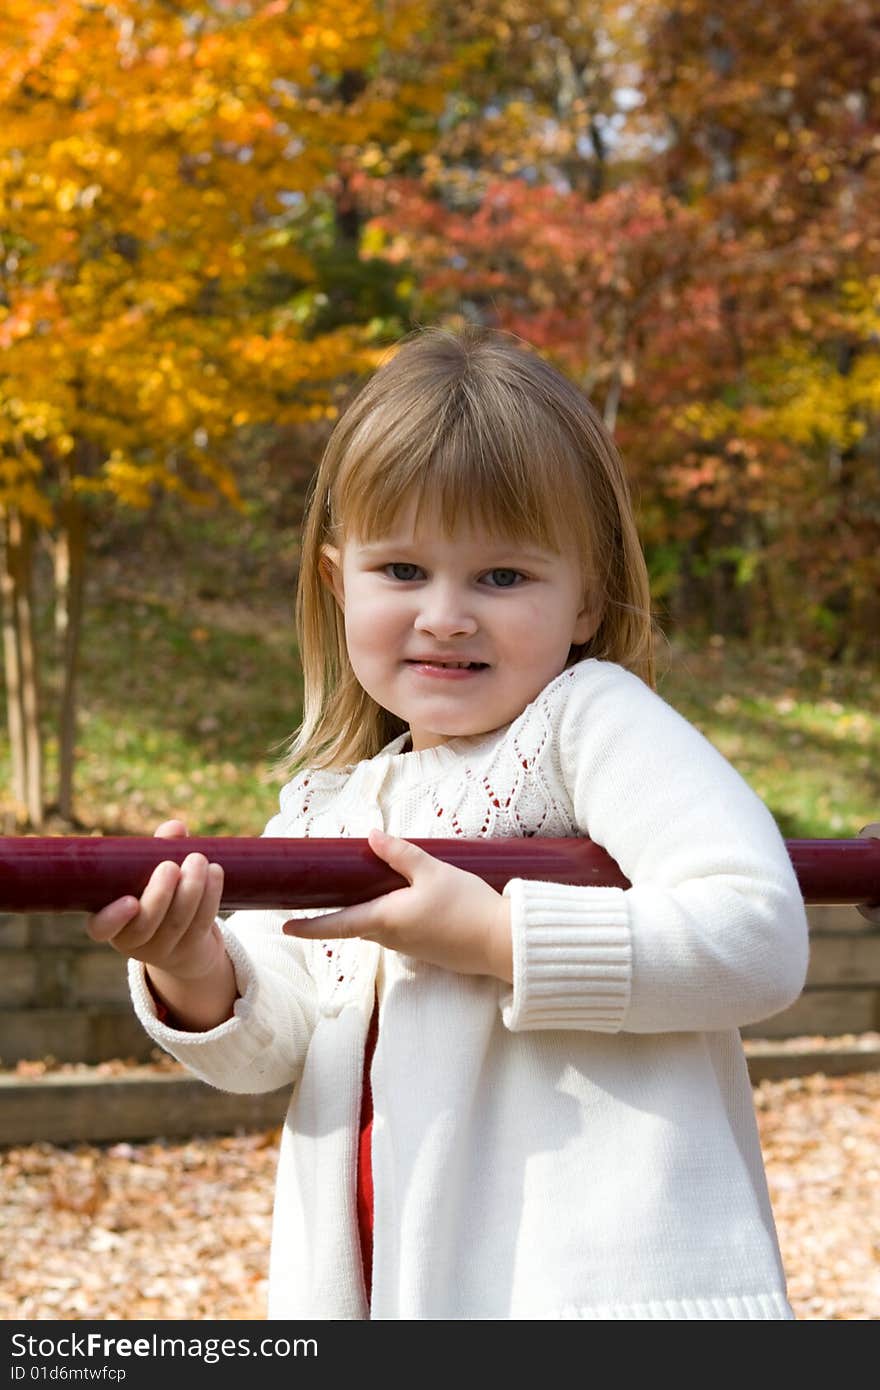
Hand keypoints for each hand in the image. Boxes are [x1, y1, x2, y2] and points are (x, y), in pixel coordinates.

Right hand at [85, 820, 226, 982]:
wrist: (182, 937)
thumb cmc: (155, 893)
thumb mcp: (147, 873)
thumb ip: (154, 850)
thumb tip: (174, 828)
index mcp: (109, 922)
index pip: (100, 928)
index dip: (113, 918)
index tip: (131, 901)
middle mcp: (132, 941)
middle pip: (145, 925)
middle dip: (160, 894)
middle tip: (170, 865)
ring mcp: (162, 949)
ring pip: (177, 924)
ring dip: (191, 889)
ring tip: (198, 859)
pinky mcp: (190, 948)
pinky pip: (201, 923)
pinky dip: (211, 896)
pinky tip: (216, 872)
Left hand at [283, 828, 512, 981]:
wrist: (503, 942)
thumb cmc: (467, 905)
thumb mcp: (433, 870)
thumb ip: (400, 854)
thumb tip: (371, 836)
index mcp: (386, 919)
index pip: (337, 924)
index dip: (309, 926)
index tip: (285, 925)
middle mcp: (392, 938)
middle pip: (357, 924)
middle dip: (338, 913)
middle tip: (319, 897)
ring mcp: (411, 948)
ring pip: (378, 928)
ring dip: (367, 913)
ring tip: (363, 890)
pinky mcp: (428, 950)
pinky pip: (399, 933)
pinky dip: (391, 917)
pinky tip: (404, 901)